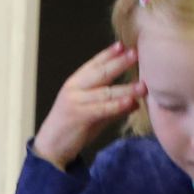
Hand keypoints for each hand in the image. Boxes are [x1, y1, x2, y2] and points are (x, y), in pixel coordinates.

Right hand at [31, 43, 140, 166]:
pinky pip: (102, 109)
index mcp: (75, 83)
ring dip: (125, 88)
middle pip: (100, 73)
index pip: (94, 64)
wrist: (51, 148)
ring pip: (105, 92)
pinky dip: (117, 105)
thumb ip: (111, 106)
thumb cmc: (71, 129)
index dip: (108, 54)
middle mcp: (74, 88)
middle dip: (119, 63)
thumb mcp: (92, 113)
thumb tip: (135, 102)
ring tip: (143, 85)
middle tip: (136, 54)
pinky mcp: (79, 116)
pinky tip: (131, 103)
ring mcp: (75, 101)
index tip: (123, 45)